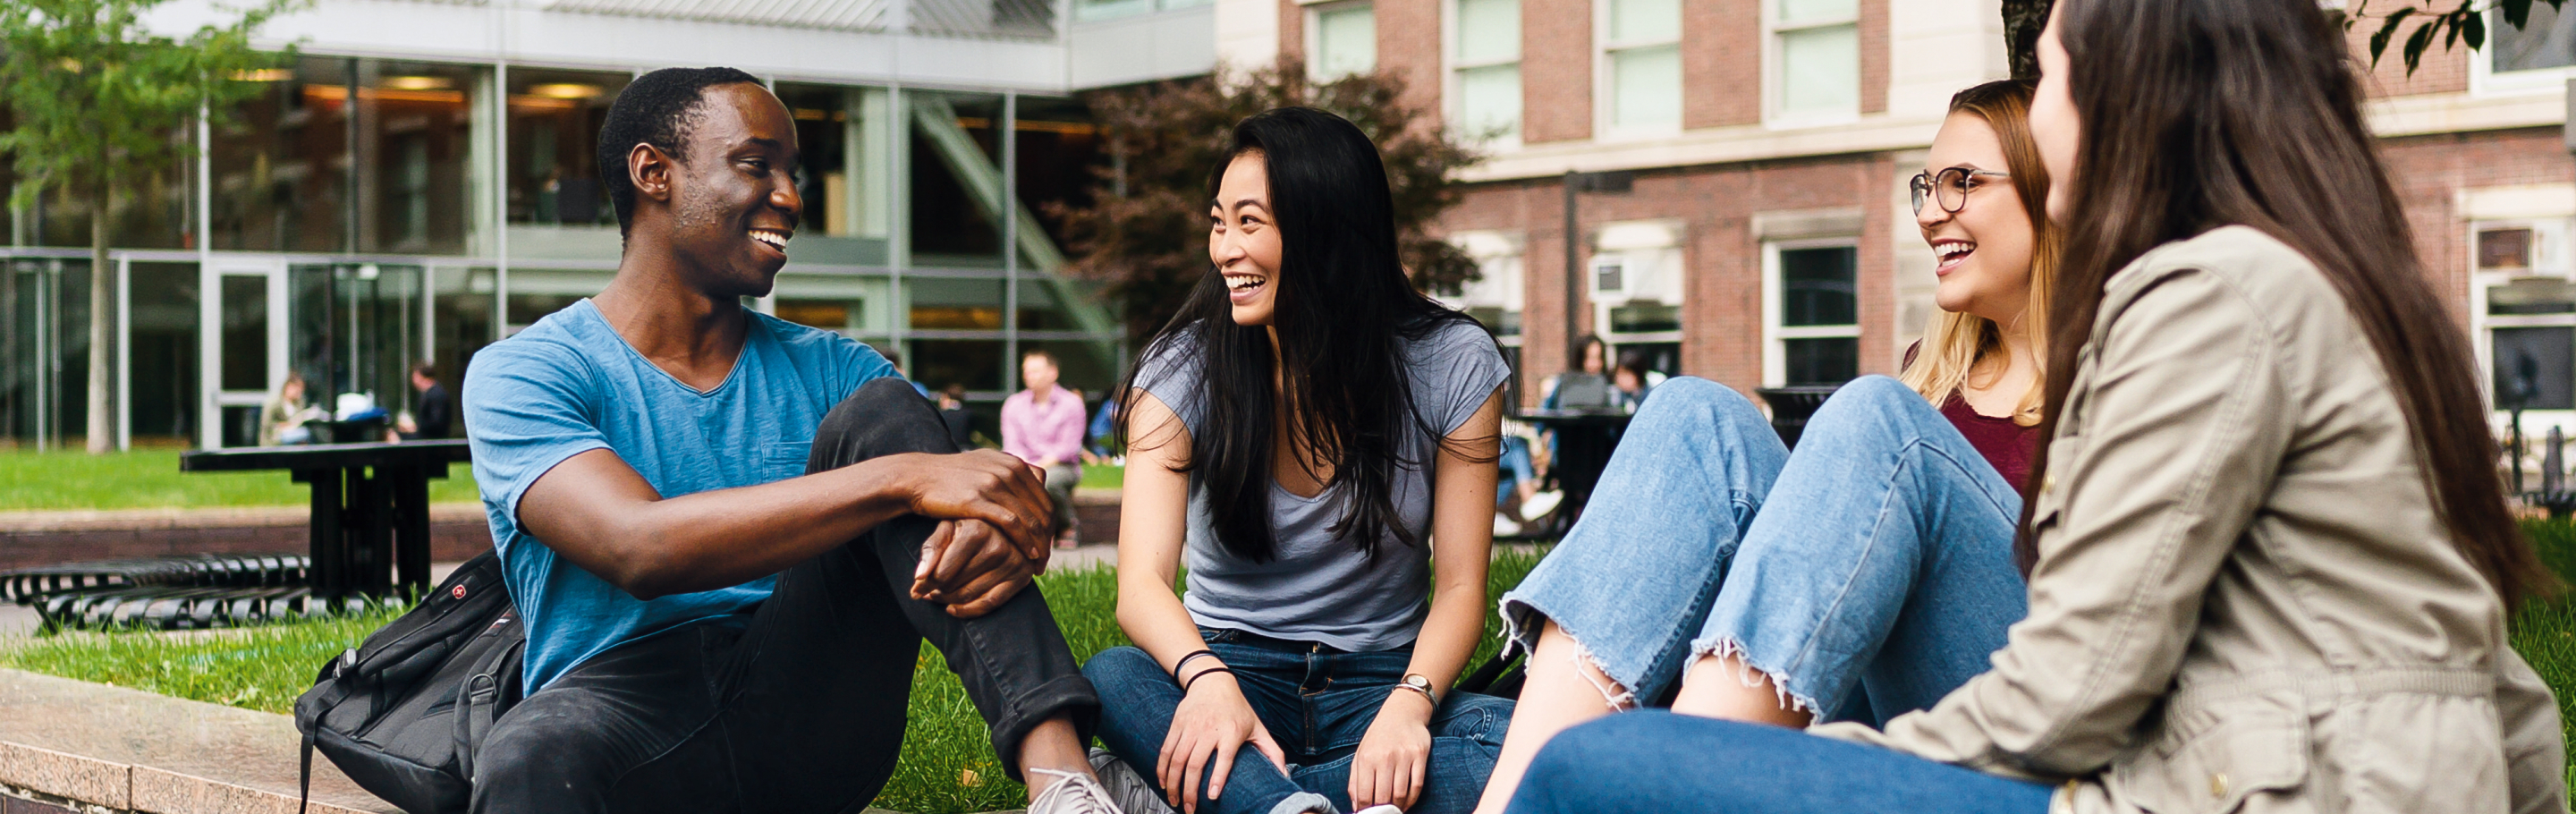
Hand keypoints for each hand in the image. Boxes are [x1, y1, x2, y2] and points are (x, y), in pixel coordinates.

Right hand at [891, 449, 1053, 557]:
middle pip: (1043, 511)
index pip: (1045, 499)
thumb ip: (1012, 470)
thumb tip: (1039, 476)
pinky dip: (1024, 542)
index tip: (1048, 546)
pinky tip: (1028, 556)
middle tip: (1045, 561)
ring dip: (1039, 546)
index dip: (1051, 526)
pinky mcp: (979, 499)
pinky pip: (1012, 524)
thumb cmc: (952, 477)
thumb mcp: (986, 464)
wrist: (919, 477)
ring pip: (1031, 519)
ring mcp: (994, 484)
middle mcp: (1009, 470)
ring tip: (1038, 565)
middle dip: (1048, 539)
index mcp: (1014, 463)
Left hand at [913, 519, 1045, 616]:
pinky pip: (991, 603)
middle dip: (937, 592)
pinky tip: (953, 608)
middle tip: (928, 592)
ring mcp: (1012, 562)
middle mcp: (997, 546)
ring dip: (949, 602)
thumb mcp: (946, 529)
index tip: (916, 589)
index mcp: (976, 531)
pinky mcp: (1022, 576)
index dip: (926, 584)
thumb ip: (931, 550)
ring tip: (939, 597)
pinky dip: (969, 611)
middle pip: (955, 585)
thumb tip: (918, 579)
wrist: (1002, 526)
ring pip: (971, 595)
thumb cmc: (965, 527)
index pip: (943, 572)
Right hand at [1159, 673, 1286, 813]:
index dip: (1217, 778)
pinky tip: (1163, 782)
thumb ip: (1272, 752)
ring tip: (1174, 800)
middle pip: (1195, 763)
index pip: (1224, 758)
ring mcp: (1191, 726)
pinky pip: (1166, 749)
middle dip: (1189, 790)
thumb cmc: (1237, 708)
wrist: (1212, 681)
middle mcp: (1209, 729)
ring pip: (1177, 759)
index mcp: (1231, 731)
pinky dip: (1162, 768)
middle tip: (1189, 809)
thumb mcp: (1257, 727)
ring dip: (1173, 783)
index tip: (1212, 796)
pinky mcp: (1177, 724)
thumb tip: (1284, 775)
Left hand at [1349, 690, 1432, 810]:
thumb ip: (1355, 780)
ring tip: (1395, 810)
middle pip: (1383, 797)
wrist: (1402, 713)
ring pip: (1401, 794)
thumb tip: (1356, 807)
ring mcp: (1403, 756)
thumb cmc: (1379, 737)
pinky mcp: (1420, 755)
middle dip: (1382, 811)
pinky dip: (1412, 799)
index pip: (1364, 795)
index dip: (1366, 811)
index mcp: (1366, 758)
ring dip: (1398, 807)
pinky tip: (1407, 803)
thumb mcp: (1361, 754)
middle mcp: (1384, 757)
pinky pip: (1417, 785)